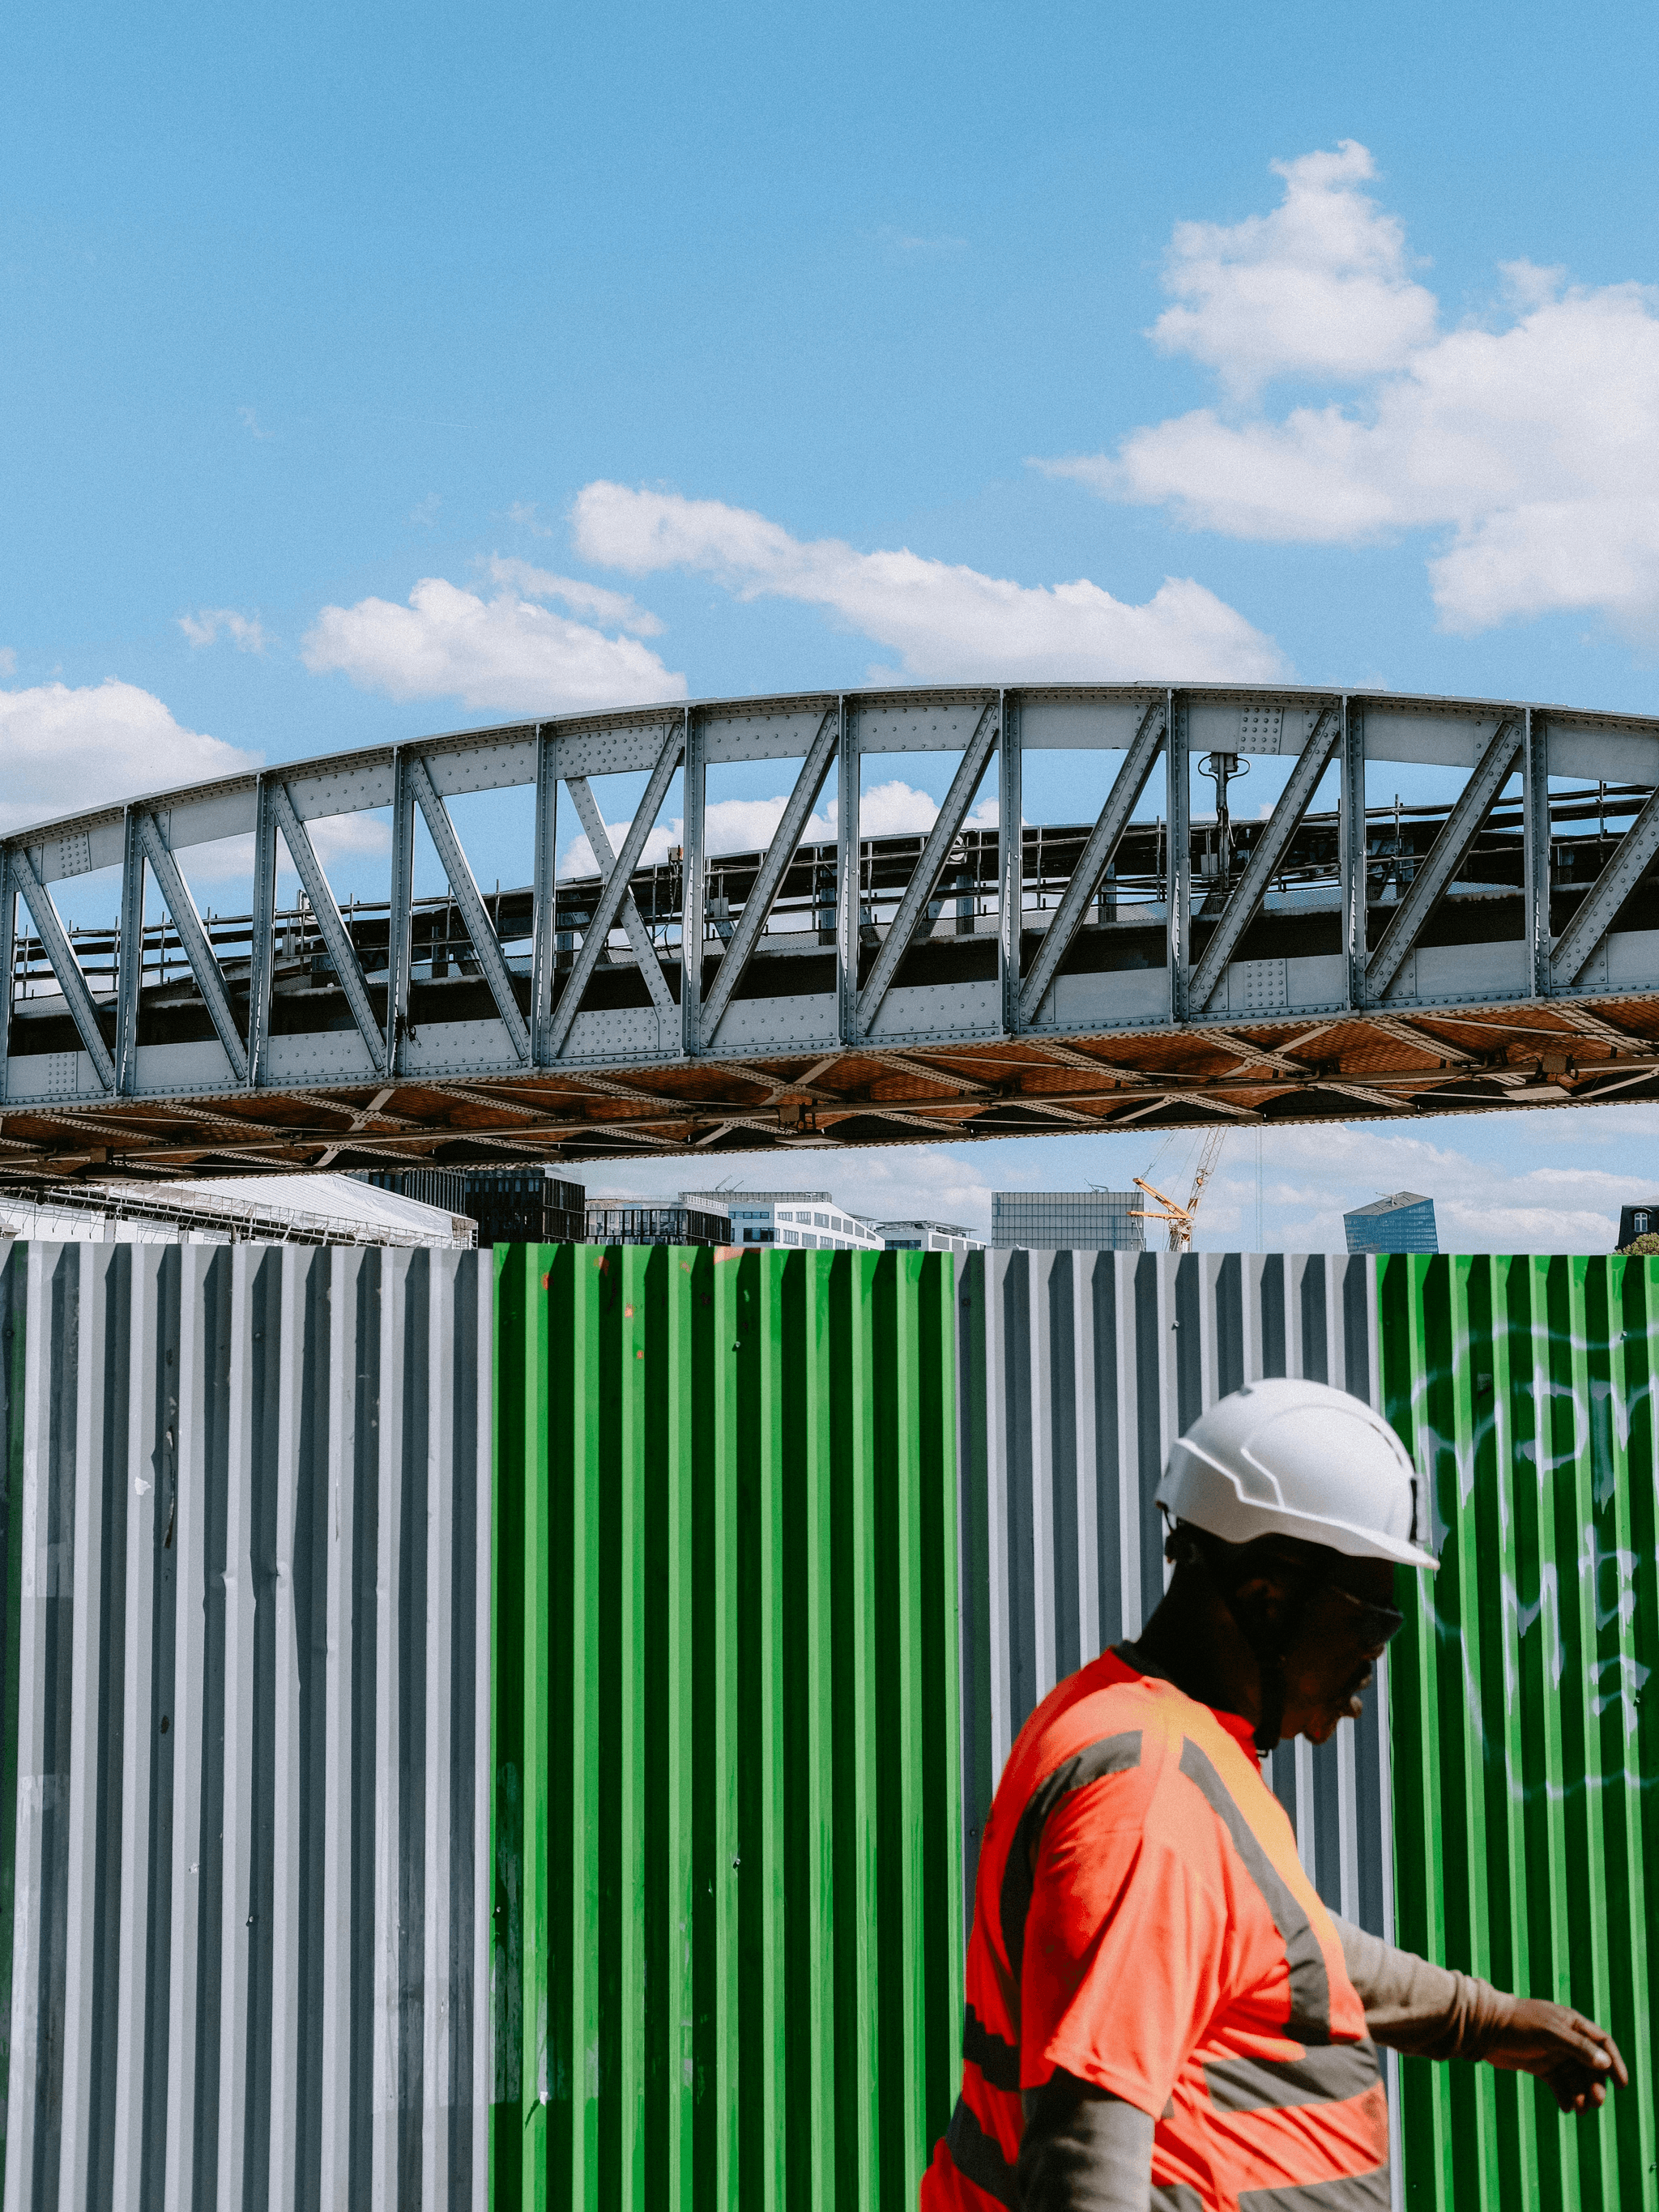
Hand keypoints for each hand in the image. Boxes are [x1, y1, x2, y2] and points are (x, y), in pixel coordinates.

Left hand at [1486, 1999, 1627, 2112]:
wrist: (1485, 2028)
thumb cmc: (1519, 2023)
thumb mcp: (1550, 2033)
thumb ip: (1578, 2047)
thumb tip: (1605, 2063)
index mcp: (1572, 2024)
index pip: (1603, 2043)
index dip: (1615, 2062)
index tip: (1622, 2084)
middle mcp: (1566, 2039)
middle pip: (1591, 2066)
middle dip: (1596, 2085)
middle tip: (1594, 2102)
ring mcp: (1553, 2054)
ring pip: (1577, 2079)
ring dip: (1582, 2095)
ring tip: (1580, 2109)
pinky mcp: (1540, 2067)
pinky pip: (1560, 2086)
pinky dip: (1566, 2098)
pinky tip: (1567, 2108)